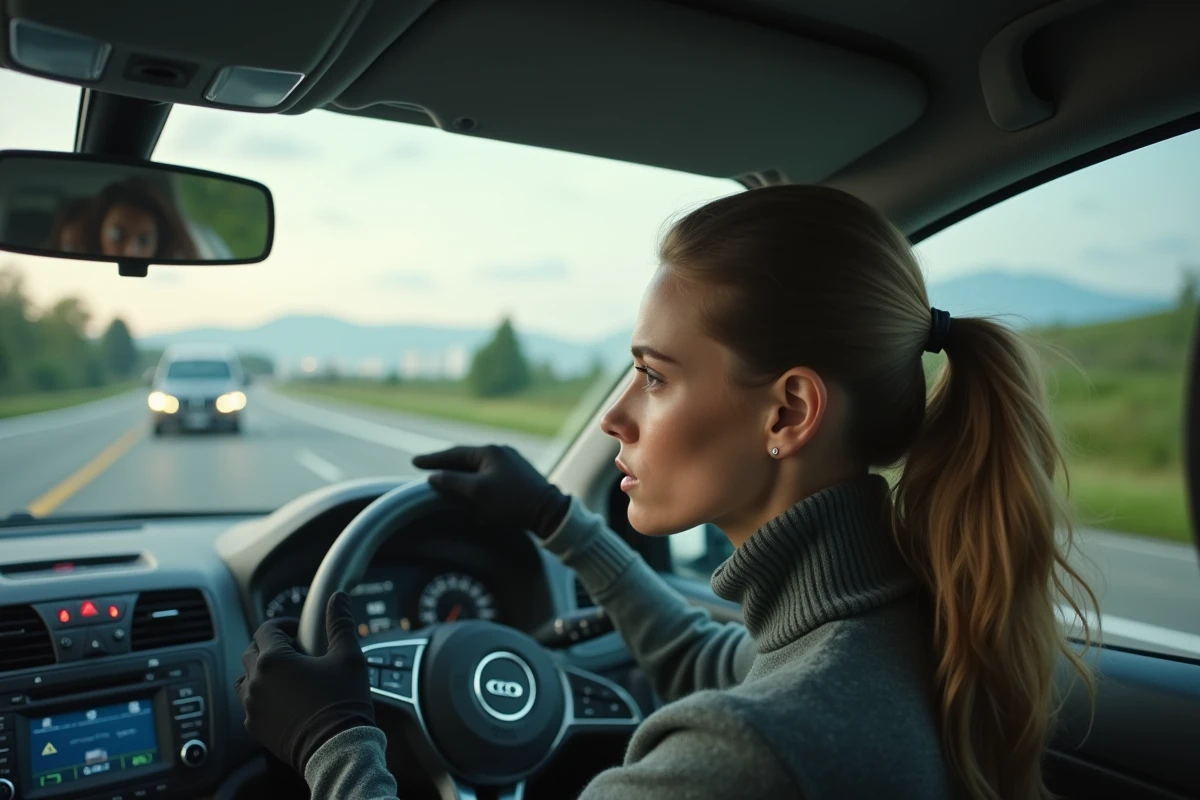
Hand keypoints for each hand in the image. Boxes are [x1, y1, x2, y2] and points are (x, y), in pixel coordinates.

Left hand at [235, 592, 373, 773]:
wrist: (336, 750)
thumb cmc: (343, 704)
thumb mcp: (348, 657)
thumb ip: (339, 624)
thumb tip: (339, 599)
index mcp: (274, 659)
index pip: (267, 628)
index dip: (284, 625)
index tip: (300, 631)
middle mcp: (256, 681)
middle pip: (252, 651)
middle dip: (272, 647)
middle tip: (298, 653)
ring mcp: (252, 706)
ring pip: (246, 678)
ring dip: (263, 672)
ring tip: (289, 677)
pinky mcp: (255, 727)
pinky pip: (250, 704)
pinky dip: (263, 697)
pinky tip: (286, 700)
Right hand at [412, 445, 569, 538]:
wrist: (548, 512)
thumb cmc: (512, 501)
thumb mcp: (477, 492)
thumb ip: (453, 482)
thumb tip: (434, 477)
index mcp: (490, 451)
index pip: (455, 453)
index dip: (434, 459)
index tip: (415, 461)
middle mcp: (501, 452)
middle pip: (466, 459)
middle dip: (447, 465)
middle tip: (426, 468)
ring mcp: (512, 463)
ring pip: (479, 468)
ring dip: (462, 475)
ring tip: (445, 480)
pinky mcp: (519, 477)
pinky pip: (490, 477)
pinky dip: (476, 483)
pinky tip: (472, 492)